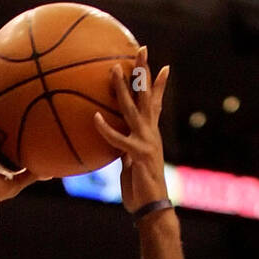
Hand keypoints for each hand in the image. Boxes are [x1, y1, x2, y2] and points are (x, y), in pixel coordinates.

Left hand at [93, 46, 169, 213]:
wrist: (152, 210)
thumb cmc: (141, 191)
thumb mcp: (131, 165)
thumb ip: (124, 150)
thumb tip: (115, 143)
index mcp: (151, 135)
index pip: (156, 104)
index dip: (159, 85)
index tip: (163, 66)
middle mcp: (151, 134)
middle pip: (148, 97)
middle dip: (144, 72)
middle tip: (142, 48)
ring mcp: (146, 143)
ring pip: (134, 110)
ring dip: (123, 89)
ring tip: (114, 69)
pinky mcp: (138, 156)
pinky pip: (119, 139)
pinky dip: (106, 129)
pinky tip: (95, 118)